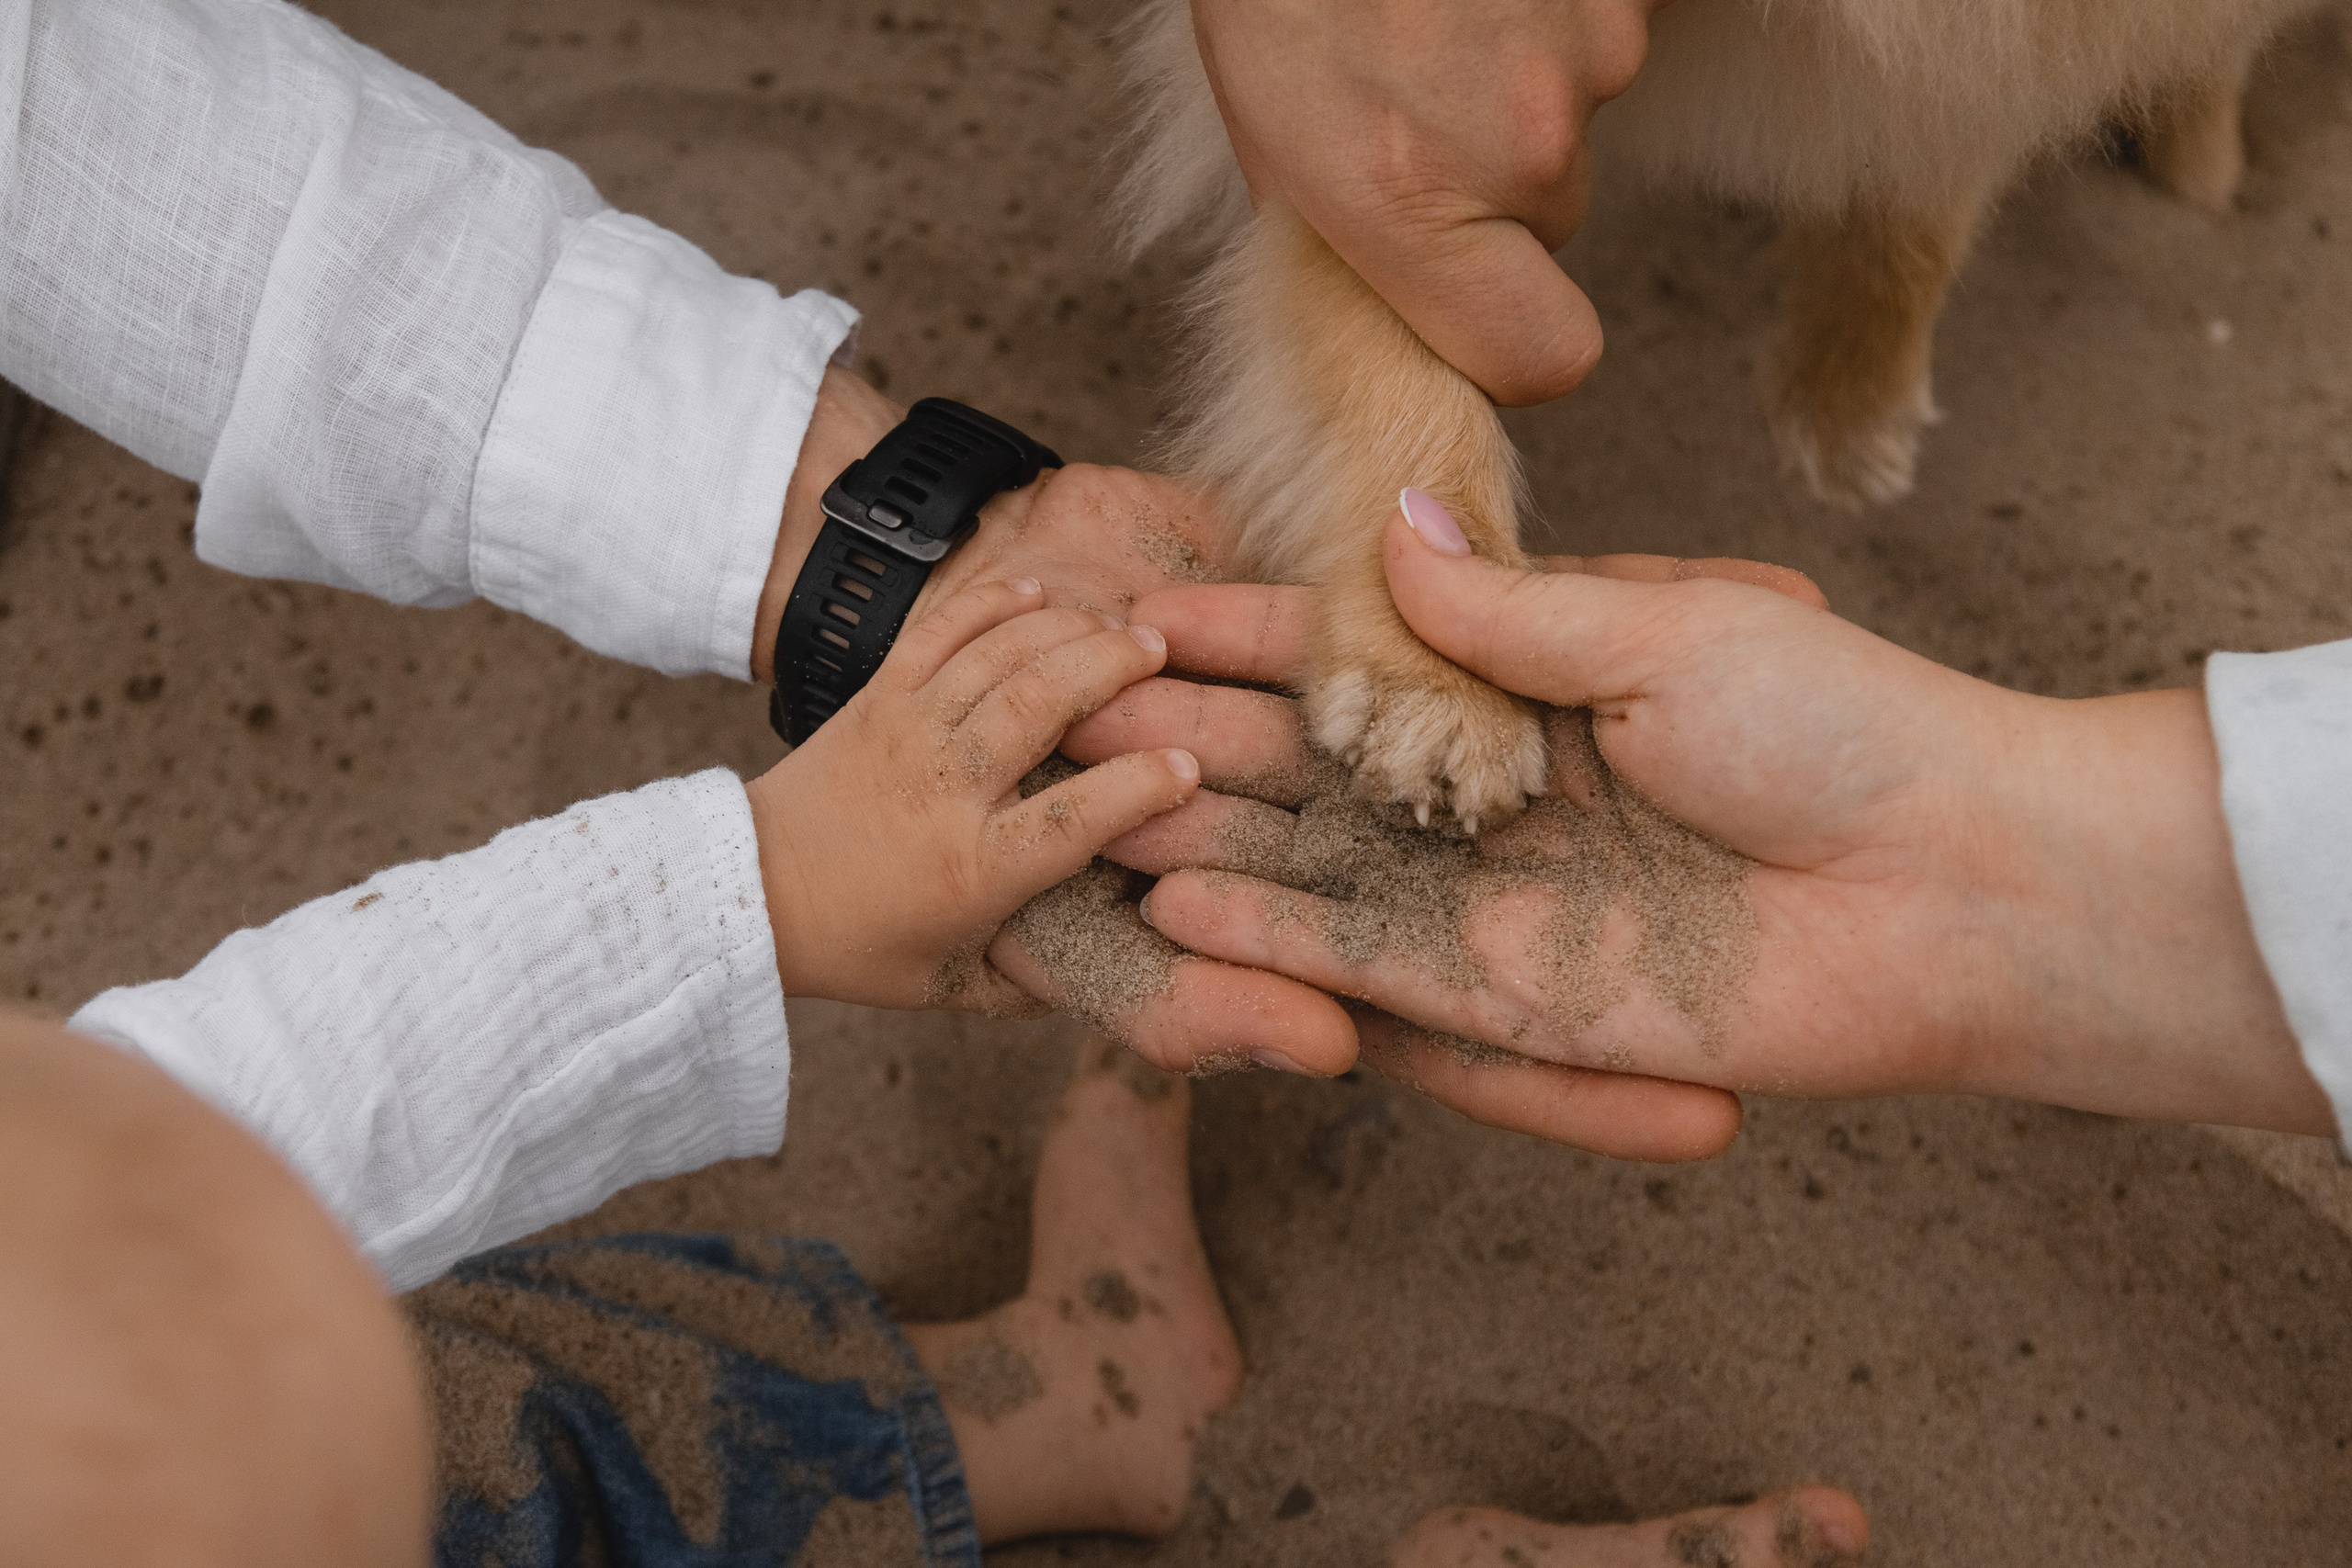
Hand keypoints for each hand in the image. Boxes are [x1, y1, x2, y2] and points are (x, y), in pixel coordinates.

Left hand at [750, 370, 1359, 1074]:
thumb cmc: (859, 946)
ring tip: (1124, 625)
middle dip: (1111, 668)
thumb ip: (1036, 984)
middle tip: (1163, 654)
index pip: (1074, 818)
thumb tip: (1122, 972)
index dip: (1139, 788)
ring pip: (999, 658)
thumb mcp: (952, 987)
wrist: (750, 896)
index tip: (1188, 767)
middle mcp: (943, 790)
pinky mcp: (878, 695)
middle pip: (1040, 706)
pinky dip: (994, 603)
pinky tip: (1041, 591)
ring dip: (1068, 630)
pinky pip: (942, 630)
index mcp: (973, 869)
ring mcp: (908, 731)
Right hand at [1072, 501, 2334, 1139]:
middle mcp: (1506, 791)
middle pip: (1322, 765)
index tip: (1148, 603)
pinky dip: (1279, 940)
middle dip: (1203, 737)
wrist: (1960, 888)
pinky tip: (1184, 904)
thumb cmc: (1841, 728)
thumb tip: (1392, 519)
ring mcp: (1507, 898)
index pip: (1366, 649)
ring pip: (1325, 867)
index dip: (1257, 632)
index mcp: (1545, 679)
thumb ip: (1509, 602)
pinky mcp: (1519, 998)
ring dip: (1215, 841)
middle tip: (1075, 709)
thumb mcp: (1665, 630)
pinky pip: (1376, 969)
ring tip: (1100, 812)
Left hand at [1189, 0, 1658, 404]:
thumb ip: (1341, 239)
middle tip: (1418, 103)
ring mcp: (1588, 54)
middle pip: (1555, 226)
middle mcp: (1517, 141)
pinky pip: (1600, 36)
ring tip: (1433, 18)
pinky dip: (1545, 17)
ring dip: (1516, 87)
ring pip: (1575, 121)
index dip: (1516, 345)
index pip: (1543, 359)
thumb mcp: (1266, 128)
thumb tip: (1387, 306)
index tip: (1479, 312)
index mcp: (1409, 204)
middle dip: (1498, 186)